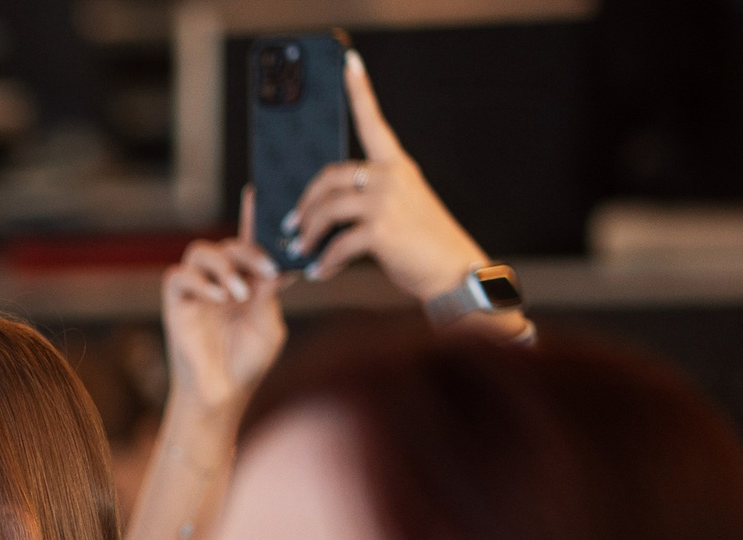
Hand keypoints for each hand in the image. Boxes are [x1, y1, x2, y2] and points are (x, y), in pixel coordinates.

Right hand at [162, 188, 285, 416]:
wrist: (222, 394)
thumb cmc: (248, 364)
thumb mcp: (269, 324)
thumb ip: (269, 292)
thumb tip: (272, 264)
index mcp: (247, 282)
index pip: (250, 242)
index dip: (253, 216)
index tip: (261, 192)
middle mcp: (220, 280)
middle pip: (229, 243)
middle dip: (249, 251)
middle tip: (265, 270)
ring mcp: (197, 290)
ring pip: (201, 251)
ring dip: (223, 266)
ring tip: (237, 293)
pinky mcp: (176, 302)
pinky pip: (180, 276)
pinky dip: (200, 282)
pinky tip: (218, 298)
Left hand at [288, 51, 488, 297]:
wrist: (452, 271)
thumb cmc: (421, 244)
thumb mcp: (401, 208)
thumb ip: (370, 198)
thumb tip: (324, 209)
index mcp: (396, 166)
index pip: (374, 122)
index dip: (360, 91)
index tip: (348, 63)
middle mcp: (391, 176)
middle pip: (328, 177)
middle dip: (304, 204)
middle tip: (291, 225)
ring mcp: (387, 200)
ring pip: (327, 209)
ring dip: (308, 233)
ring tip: (299, 250)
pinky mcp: (381, 230)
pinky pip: (338, 243)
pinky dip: (323, 262)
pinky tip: (318, 272)